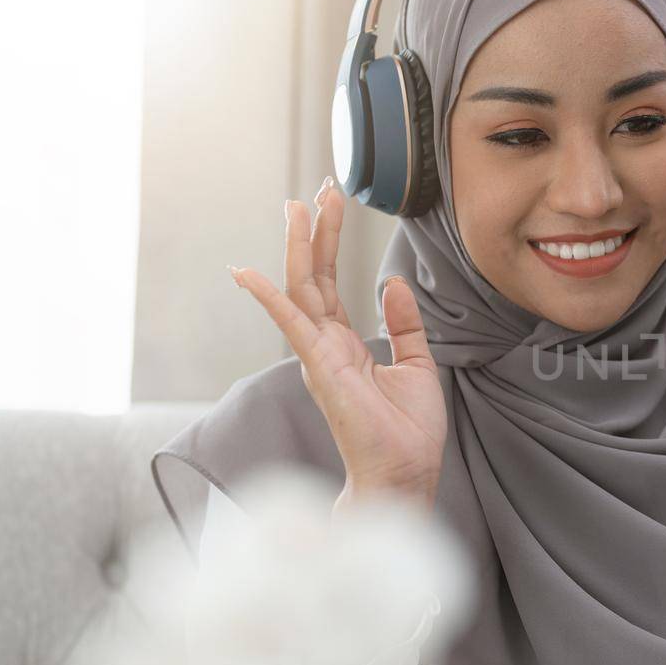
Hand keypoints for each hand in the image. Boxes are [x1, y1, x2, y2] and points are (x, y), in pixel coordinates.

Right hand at [229, 177, 446, 500]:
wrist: (404, 474)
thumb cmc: (408, 432)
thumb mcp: (418, 365)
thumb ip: (403, 324)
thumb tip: (392, 282)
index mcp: (344, 344)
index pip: (330, 283)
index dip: (329, 242)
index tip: (333, 203)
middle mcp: (324, 345)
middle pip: (312, 276)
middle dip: (314, 232)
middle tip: (318, 190)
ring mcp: (318, 356)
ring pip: (302, 289)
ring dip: (300, 247)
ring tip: (299, 206)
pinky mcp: (320, 368)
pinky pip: (291, 325)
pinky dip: (269, 297)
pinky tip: (248, 273)